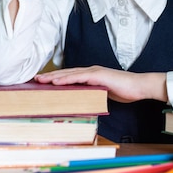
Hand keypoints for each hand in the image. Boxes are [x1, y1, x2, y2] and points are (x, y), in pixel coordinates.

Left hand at [34, 66, 167, 102]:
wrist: (139, 86)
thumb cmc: (124, 91)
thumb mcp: (104, 94)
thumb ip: (93, 94)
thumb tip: (82, 101)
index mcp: (91, 75)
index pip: (70, 76)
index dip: (56, 78)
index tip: (43, 82)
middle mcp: (90, 71)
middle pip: (66, 73)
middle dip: (49, 76)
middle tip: (34, 79)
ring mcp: (94, 72)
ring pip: (69, 74)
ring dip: (54, 77)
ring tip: (40, 80)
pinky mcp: (98, 75)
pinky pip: (79, 77)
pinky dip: (66, 79)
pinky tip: (56, 82)